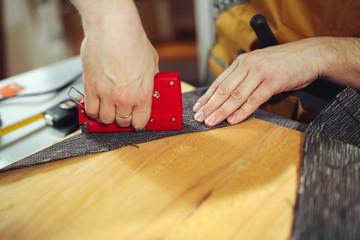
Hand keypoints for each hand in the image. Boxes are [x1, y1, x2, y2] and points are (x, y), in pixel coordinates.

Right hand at [73, 0, 158, 128]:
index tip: (135, 120)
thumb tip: (151, 86)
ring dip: (107, 115)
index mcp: (143, 94)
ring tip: (108, 106)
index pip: (140, 122)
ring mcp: (106, 94)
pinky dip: (93, 110)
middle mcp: (124, 98)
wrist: (113, 27)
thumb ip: (151, 79)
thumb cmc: (133, 40)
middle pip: (122, 123)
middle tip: (121, 110)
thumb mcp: (152, 62)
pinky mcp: (90, 87)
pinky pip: (90, 110)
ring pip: (105, 119)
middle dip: (122, 118)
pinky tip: (96, 103)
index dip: (138, 122)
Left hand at [193, 38, 323, 126]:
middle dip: (210, 106)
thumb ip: (243, 76)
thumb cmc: (284, 63)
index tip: (198, 108)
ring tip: (211, 122)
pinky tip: (233, 120)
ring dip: (222, 111)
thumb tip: (228, 95)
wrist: (310, 55)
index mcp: (241, 61)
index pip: (219, 81)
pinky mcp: (273, 81)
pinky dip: (242, 112)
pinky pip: (254, 100)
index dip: (207, 96)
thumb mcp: (259, 64)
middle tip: (199, 118)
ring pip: (236, 96)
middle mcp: (248, 65)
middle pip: (224, 89)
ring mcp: (260, 72)